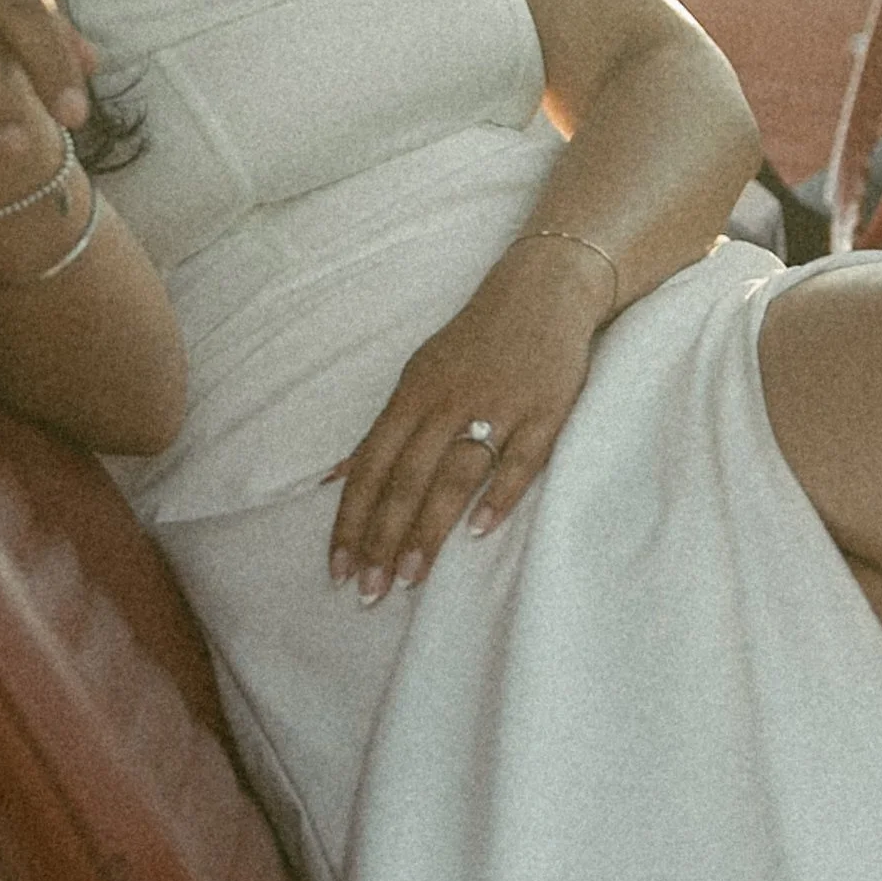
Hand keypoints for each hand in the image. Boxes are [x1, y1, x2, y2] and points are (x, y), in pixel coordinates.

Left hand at [324, 235, 611, 602]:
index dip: (353, 518)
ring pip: (455, 475)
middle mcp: (449, 401)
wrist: (543, 289)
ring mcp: (499, 407)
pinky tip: (478, 533)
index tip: (339, 567)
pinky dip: (498, 495)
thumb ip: (385, 430)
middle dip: (384, 538)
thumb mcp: (420, 375)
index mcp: (414, 394)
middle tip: (370, 591)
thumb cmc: (475, 341)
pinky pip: (520, 460)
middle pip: (407, 477)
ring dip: (429, 529)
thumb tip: (336, 477)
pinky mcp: (545, 412)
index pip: (372, 464)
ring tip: (410, 578)